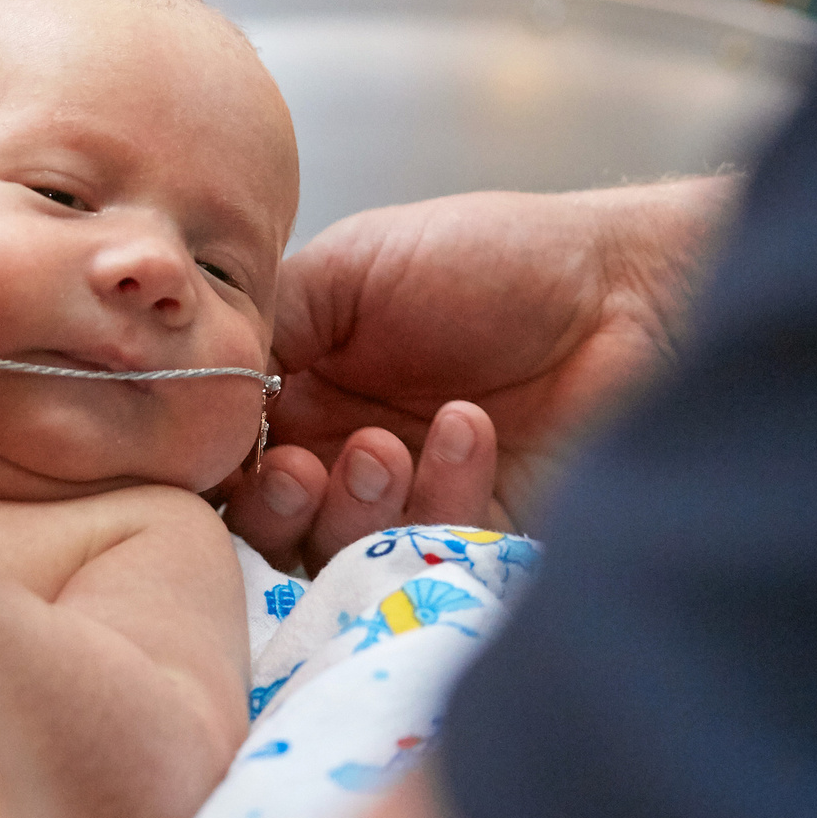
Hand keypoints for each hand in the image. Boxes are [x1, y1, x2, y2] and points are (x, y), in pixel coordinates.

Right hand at [224, 177, 735, 573]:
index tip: (223, 447)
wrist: (627, 287)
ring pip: (337, 557)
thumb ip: (262, 321)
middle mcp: (344, 456)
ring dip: (352, 508)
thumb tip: (189, 381)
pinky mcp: (476, 541)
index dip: (214, 463)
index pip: (225, 456)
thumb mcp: (349, 266)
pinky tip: (468, 430)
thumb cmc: (489, 259)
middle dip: (275, 507)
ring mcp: (410, 504)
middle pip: (267, 528)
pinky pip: (426, 558)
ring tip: (387, 446)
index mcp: (302, 389)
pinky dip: (437, 498)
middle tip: (306, 468)